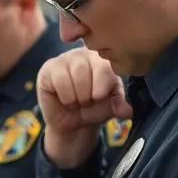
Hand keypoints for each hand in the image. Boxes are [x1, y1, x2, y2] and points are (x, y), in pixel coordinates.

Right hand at [36, 48, 132, 167]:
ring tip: (76, 102)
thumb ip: (120, 105)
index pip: (105, 66)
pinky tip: (64, 99)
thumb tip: (128, 111)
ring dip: (77, 98)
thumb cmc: (93, 110)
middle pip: (87, 70)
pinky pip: (60, 80)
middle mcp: (84, 53)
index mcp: (103, 59)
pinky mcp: (48, 68)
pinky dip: (65, 97)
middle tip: (86, 102)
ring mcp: (65, 58)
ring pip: (74, 75)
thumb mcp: (110, 107)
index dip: (102, 88)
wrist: (73, 124)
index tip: (99, 98)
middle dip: (87, 95)